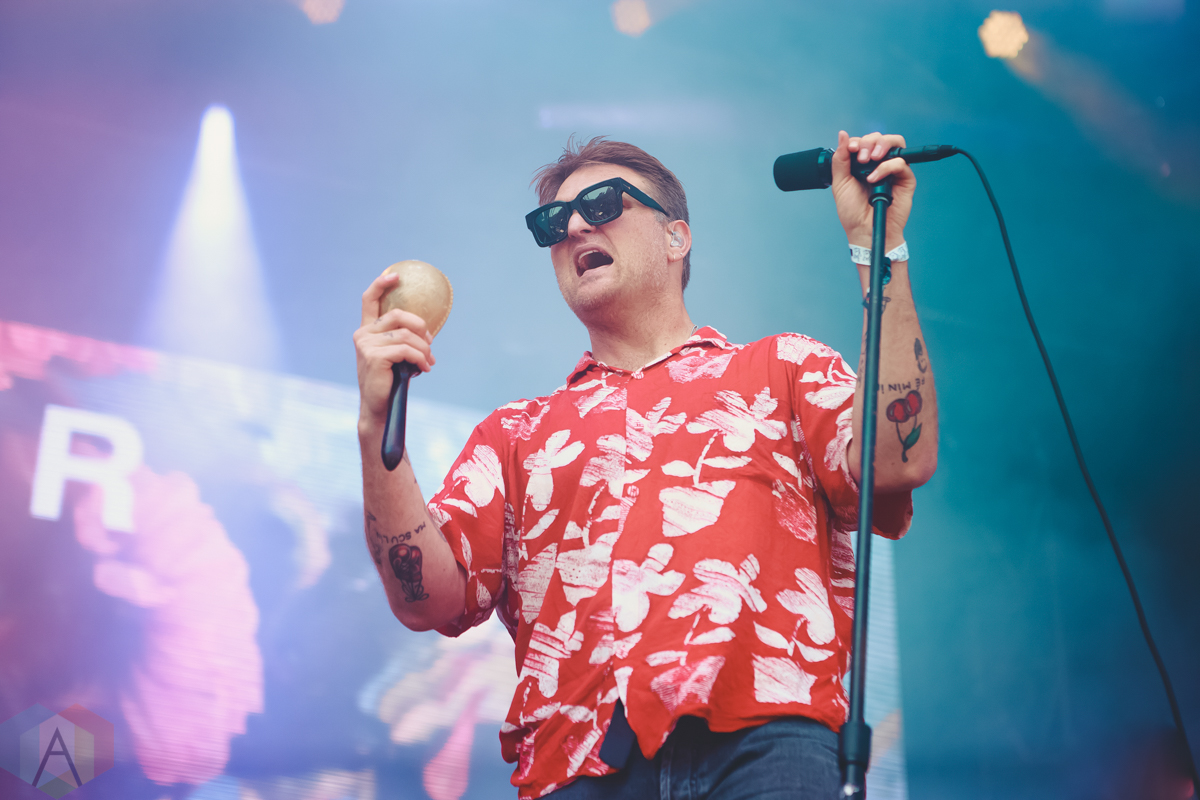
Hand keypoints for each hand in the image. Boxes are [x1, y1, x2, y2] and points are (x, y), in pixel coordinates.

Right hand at [354, 270, 435, 428]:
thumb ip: (402, 338)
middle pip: (398, 315)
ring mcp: (366, 345)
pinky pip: (406, 350)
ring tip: (429, 362)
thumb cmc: (389, 381)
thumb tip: (426, 332)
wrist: (380, 407)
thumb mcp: (394, 355)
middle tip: (430, 344)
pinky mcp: (374, 356)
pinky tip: (424, 369)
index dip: (381, 284)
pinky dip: (420, 358)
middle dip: (420, 327)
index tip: (395, 274)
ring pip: (406, 335)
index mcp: (366, 331)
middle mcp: (363, 334)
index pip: (369, 300)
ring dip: (424, 349)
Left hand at [831, 130, 915, 252]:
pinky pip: (901, 163)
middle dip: (868, 142)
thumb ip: (840, 159)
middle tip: (860, 157)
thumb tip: (843, 135)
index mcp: (863, 164)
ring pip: (895, 143)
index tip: (850, 149)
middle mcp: (879, 164)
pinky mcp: (905, 179)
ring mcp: (893, 170)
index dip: (857, 141)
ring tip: (869, 159)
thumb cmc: (853, 212)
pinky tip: (874, 178)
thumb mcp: (840, 183)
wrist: (863, 231)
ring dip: (881, 145)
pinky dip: (886, 167)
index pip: (864, 141)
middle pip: (880, 138)